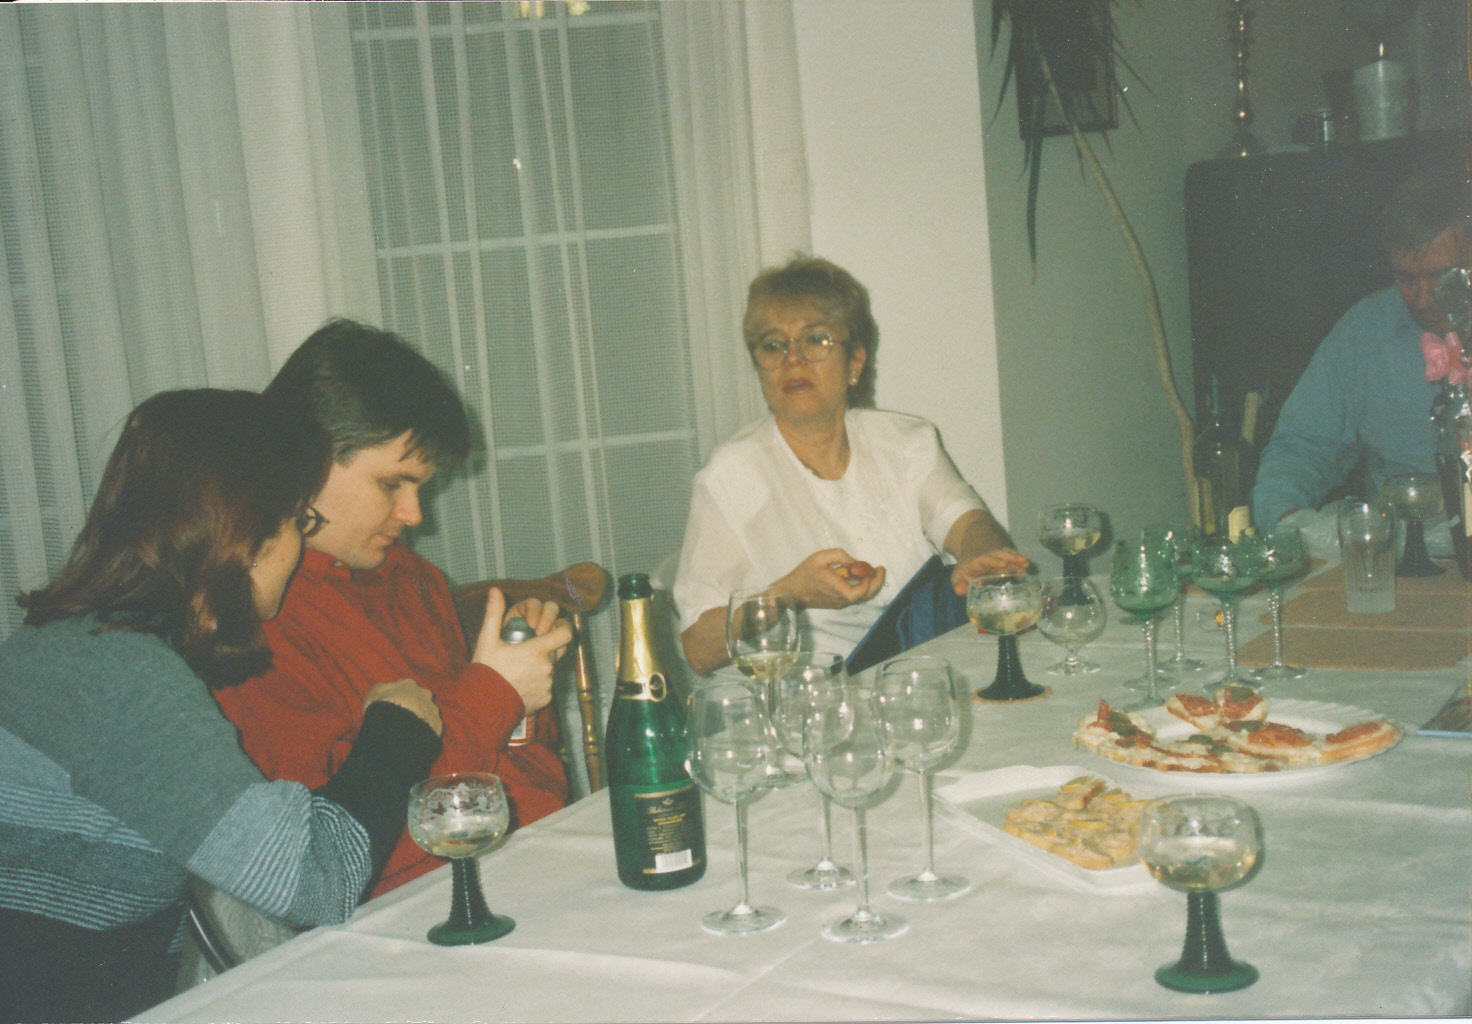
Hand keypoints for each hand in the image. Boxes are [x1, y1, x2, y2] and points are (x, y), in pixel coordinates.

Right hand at [363, 678, 443, 736]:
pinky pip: (431, 726)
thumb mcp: (372, 696)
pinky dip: (425, 730)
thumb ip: (378, 689)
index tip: (393, 704)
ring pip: (427, 711)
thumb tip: (381, 685)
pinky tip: (416, 736)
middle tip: (402, 717)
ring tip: (408, 729)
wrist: (398, 727)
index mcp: (408, 684)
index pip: (405, 686)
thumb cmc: (383, 708)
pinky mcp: (437, 723)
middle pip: (419, 697)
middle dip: (413, 705)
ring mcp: (432, 708)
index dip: (398, 695)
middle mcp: (424, 693)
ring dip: (420, 717)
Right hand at [472, 587, 573, 714]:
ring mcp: (548, 685)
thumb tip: (496, 590)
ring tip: (520, 669)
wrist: (483, 706)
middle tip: (527, 649)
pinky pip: (547, 686)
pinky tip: (521, 683)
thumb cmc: (486, 671)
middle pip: (557, 650)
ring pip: (551, 669)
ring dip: (541, 666)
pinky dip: (538, 683)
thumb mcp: (487, 640)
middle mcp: (547, 667)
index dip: (560, 628)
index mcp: (537, 650)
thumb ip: (494, 613)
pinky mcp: (546, 699)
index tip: (547, 630)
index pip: (565, 632)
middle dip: (546, 647)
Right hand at [774, 548, 885, 609]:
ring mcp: (840, 604)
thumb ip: (841, 556)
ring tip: (872, 571)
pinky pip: (854, 597)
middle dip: (877, 583)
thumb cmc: (804, 574)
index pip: (864, 589)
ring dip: (870, 585)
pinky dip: (860, 587)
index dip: (872, 578)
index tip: (874, 566)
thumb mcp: (821, 557)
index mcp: (840, 591)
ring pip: (861, 597)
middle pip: (867, 596)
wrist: (791, 592)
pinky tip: (858, 576)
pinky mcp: (837, 604)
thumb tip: (856, 562)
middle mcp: (842, 601)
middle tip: (881, 570)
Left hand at [950, 547, 1031, 595]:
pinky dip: (1019, 560)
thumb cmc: (964, 573)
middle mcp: (988, 557)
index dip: (994, 561)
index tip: (1003, 564)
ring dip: (1017, 558)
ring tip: (1027, 564)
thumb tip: (960, 590)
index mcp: (976, 562)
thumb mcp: (958, 579)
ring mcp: (997, 557)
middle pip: (1000, 555)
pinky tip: (1027, 565)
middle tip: (1022, 562)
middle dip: (1011, 558)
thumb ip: (959, 585)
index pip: (985, 559)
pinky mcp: (1004, 559)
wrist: (969, 559)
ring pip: (1007, 554)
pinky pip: (1012, 557)